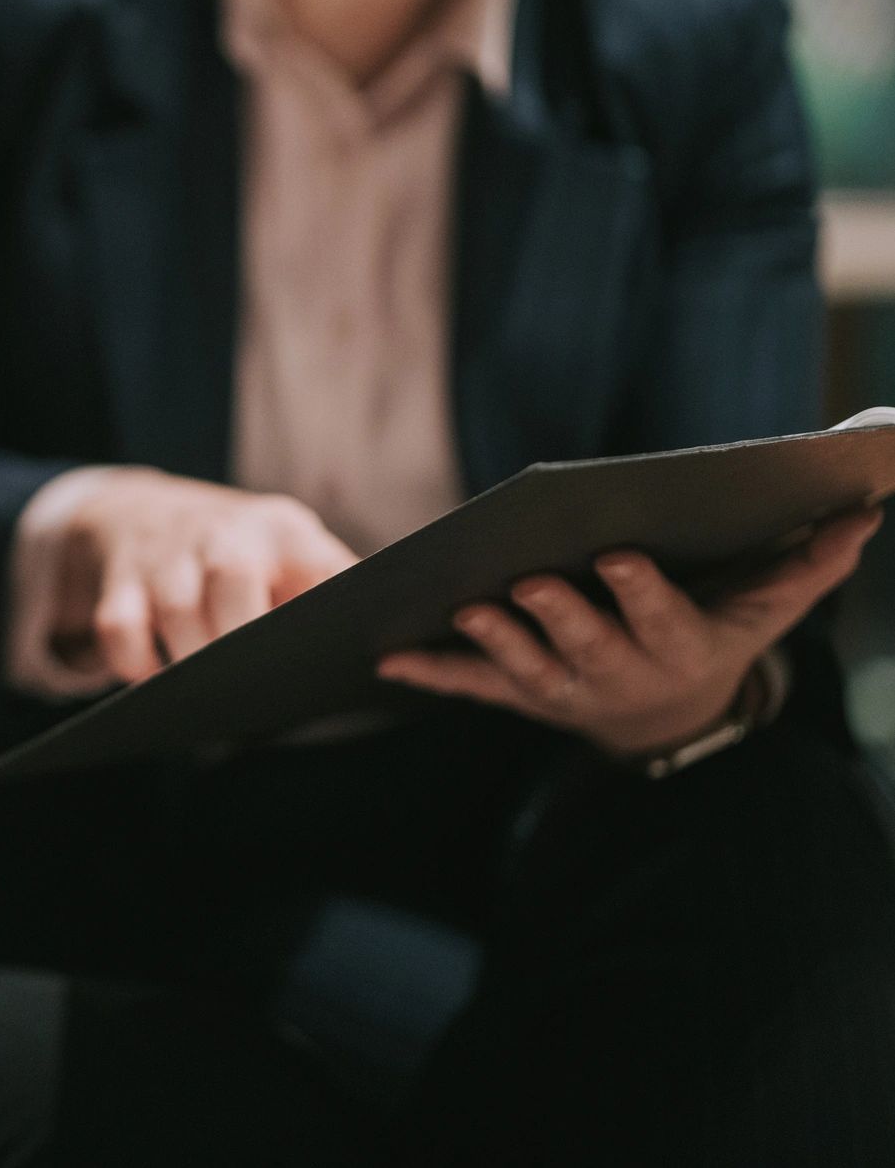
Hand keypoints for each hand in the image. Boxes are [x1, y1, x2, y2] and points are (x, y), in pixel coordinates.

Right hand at [8, 466, 357, 696]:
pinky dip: (137, 664)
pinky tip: (158, 679)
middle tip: (255, 684)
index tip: (327, 657)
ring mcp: (166, 552)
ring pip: (177, 608)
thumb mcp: (288, 552)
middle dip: (242, 641)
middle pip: (235, 579)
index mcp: (286, 531)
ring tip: (209, 691)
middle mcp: (225, 531)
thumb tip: (386, 654)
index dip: (325, 613)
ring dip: (193, 660)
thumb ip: (326, 593)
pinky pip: (120, 628)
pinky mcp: (119, 578)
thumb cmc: (237, 555)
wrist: (136, 510)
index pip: (319, 568)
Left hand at [377, 509, 881, 757]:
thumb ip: (809, 564)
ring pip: (525, 668)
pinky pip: (470, 686)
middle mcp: (617, 672)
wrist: (670, 718)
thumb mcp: (765, 609)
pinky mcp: (518, 693)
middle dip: (559, 616)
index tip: (620, 556)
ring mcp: (563, 687)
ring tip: (464, 609)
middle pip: (587, 646)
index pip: (663, 619)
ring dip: (495, 642)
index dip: (641, 593)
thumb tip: (862, 513)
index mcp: (676, 646)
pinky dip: (430, 672)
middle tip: (529, 583)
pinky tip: (385, 657)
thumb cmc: (716, 638)